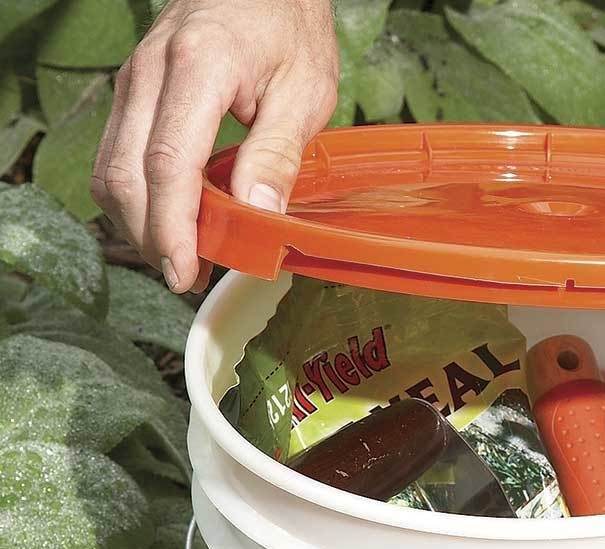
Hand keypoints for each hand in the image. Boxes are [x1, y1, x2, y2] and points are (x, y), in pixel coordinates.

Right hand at [91, 0, 338, 293]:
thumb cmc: (289, 27)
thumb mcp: (305, 92)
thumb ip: (278, 154)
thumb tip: (258, 214)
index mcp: (198, 67)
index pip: (168, 164)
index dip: (171, 228)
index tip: (186, 270)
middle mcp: (151, 72)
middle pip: (126, 174)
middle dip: (151, 237)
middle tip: (187, 277)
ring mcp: (135, 80)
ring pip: (111, 170)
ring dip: (139, 224)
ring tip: (182, 257)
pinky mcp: (133, 92)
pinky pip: (117, 156)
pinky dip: (137, 199)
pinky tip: (171, 222)